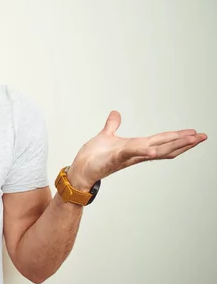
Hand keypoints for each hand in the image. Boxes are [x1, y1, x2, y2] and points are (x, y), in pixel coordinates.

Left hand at [68, 110, 207, 190]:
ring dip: (174, 145)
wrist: (80, 170)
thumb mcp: (105, 136)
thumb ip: (112, 125)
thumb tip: (115, 113)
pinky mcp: (115, 158)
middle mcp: (136, 153)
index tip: (194, 133)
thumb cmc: (93, 157)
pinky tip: (153, 149)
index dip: (178, 137)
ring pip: (155, 151)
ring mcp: (127, 157)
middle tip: (203, 136)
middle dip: (185, 142)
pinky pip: (131, 153)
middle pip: (165, 147)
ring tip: (191, 139)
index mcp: (135, 147)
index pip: (162, 141)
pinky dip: (142, 151)